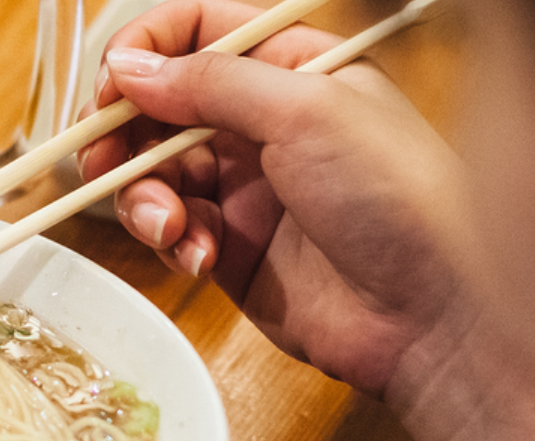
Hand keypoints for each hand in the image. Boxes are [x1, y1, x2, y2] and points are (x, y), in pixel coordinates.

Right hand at [83, 0, 484, 399]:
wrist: (433, 314)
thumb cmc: (397, 196)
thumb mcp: (305, 111)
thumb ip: (210, 82)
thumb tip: (128, 66)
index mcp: (292, 66)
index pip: (198, 33)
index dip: (147, 53)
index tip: (113, 86)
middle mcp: (266, 122)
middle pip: (161, 106)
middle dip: (125, 134)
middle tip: (102, 161)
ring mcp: (249, 187)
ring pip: (155, 172)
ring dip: (144, 195)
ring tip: (167, 224)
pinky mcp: (234, 249)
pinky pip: (173, 230)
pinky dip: (171, 239)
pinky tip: (197, 256)